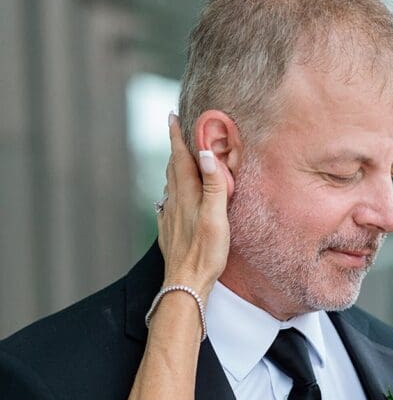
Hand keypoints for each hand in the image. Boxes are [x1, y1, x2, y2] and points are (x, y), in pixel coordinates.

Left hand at [157, 113, 233, 301]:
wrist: (186, 283)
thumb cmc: (204, 253)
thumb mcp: (216, 216)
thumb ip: (214, 184)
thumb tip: (207, 153)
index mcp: (187, 195)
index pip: (180, 158)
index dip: (177, 136)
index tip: (173, 116)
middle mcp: (174, 203)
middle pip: (173, 168)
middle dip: (176, 148)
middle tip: (177, 132)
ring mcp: (169, 218)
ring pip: (170, 186)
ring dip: (174, 169)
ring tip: (179, 160)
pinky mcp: (169, 232)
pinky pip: (169, 204)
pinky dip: (173, 193)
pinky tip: (173, 199)